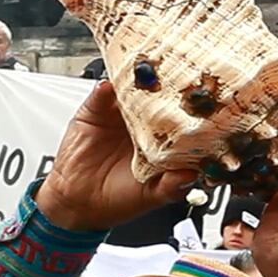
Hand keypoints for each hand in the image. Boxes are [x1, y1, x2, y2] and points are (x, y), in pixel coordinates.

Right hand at [36, 80, 196, 230]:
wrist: (77, 201)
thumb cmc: (118, 198)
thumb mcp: (150, 196)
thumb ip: (172, 187)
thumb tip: (191, 176)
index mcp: (162, 140)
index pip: (180, 118)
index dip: (190, 109)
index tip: (200, 103)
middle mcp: (143, 123)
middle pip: (158, 96)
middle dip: (167, 85)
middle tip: (177, 78)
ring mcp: (119, 113)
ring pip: (131, 89)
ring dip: (137, 79)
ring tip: (145, 74)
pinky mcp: (95, 109)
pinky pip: (101, 92)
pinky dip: (106, 87)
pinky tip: (110, 86)